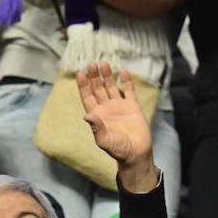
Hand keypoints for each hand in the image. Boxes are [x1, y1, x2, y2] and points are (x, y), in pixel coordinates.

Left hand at [76, 62, 156, 191]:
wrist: (136, 153)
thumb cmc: (118, 150)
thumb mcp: (105, 141)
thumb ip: (97, 128)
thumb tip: (88, 115)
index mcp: (97, 115)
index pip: (87, 97)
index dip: (84, 85)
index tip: (81, 73)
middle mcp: (106, 108)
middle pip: (98, 88)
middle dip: (94, 76)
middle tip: (92, 64)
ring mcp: (119, 106)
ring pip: (111, 87)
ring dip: (107, 76)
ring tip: (104, 63)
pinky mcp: (132, 106)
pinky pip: (128, 90)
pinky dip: (125, 81)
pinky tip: (122, 71)